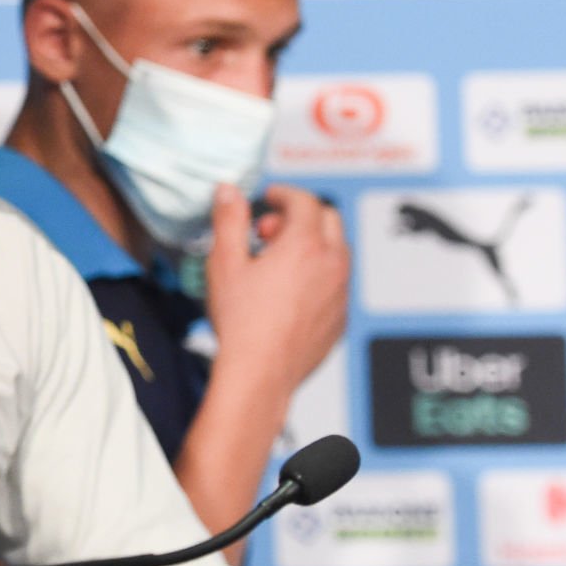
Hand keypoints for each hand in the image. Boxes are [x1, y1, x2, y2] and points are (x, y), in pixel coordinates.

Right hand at [204, 181, 350, 402]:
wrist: (260, 374)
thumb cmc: (241, 322)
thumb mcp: (224, 263)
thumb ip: (229, 220)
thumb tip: (230, 192)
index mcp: (305, 245)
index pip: (305, 201)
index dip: (285, 193)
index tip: (270, 197)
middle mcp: (332, 265)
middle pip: (329, 220)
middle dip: (300, 216)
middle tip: (268, 232)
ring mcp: (341, 293)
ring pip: (338, 252)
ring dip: (313, 244)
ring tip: (277, 263)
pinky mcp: (341, 318)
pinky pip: (337, 283)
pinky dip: (320, 275)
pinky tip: (290, 292)